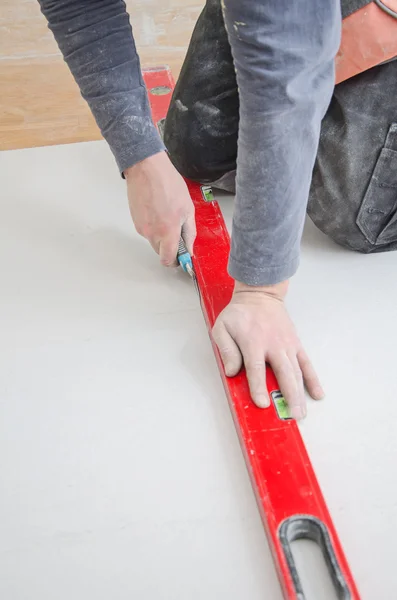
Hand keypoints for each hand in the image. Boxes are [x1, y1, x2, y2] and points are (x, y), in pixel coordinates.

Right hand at [124, 151, 195, 265]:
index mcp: (167, 232)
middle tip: (177, 230)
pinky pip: (146, 230)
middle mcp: (152, 234)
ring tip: (167, 214)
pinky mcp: (135, 221)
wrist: (146, 169)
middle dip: (170, 246)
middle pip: (160, 251)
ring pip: (153, 240)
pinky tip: (158, 210)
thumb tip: (189, 248)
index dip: (176, 261)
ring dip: (161, 234)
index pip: (168, 260)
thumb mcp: (188, 209)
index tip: (182, 256)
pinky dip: (153, 225)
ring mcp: (141, 228)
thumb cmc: (168, 184)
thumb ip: (189, 233)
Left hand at [212, 280, 323, 419]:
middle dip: (289, 396)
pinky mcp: (296, 344)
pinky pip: (306, 363)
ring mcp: (287, 345)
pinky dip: (313, 379)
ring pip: (297, 372)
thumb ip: (226, 349)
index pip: (256, 368)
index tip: (262, 403)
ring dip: (300, 393)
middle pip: (284, 373)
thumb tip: (233, 371)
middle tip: (292, 415)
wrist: (260, 295)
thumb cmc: (239, 314)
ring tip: (302, 412)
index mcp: (253, 342)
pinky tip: (317, 394)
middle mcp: (273, 345)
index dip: (259, 387)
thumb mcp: (222, 327)